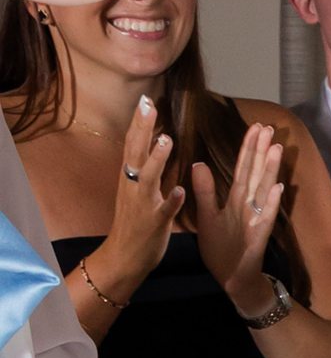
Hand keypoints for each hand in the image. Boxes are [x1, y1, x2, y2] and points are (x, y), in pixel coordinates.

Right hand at [99, 96, 182, 292]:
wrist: (123, 257)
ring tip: (167, 140)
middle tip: (148, 105)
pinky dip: (171, 202)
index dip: (139, 123)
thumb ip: (147, 168)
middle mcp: (132, 188)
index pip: (133, 145)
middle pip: (135, 154)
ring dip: (157, 160)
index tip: (145, 100)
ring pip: (148, 180)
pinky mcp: (153, 224)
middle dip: (142, 130)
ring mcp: (142, 205)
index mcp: (130, 179)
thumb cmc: (134, 222)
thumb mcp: (138, 190)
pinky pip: (163, 212)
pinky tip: (180, 192)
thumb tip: (156, 141)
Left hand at [189, 120, 283, 310]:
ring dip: (270, 170)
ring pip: (263, 190)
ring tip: (276, 149)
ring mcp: (256, 219)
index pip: (243, 168)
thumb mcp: (206, 216)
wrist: (231, 278)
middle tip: (269, 128)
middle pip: (256, 173)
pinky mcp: (258, 236)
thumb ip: (205, 191)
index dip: (248, 148)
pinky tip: (277, 188)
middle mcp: (249, 205)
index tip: (255, 127)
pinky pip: (266, 217)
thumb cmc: (221, 248)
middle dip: (262, 151)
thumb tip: (198, 163)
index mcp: (236, 199)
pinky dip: (272, 203)